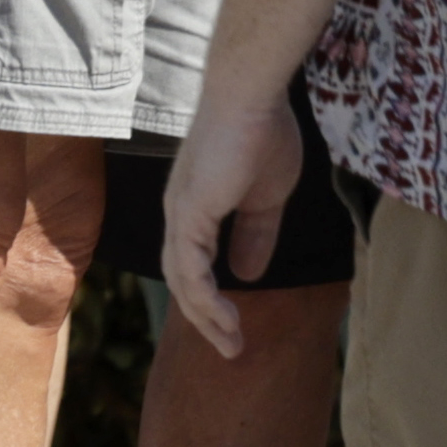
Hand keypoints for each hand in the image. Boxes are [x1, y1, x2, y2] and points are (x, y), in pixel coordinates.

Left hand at [157, 80, 307, 362]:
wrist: (252, 98)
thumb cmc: (261, 135)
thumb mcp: (266, 197)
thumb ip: (257, 234)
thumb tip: (248, 274)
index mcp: (195, 209)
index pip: (194, 265)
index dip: (211, 298)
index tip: (236, 327)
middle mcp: (179, 214)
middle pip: (182, 280)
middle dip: (206, 319)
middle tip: (231, 348)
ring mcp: (180, 213)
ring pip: (182, 281)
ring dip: (207, 318)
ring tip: (232, 344)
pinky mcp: (188, 212)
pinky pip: (189, 268)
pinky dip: (204, 298)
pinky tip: (224, 318)